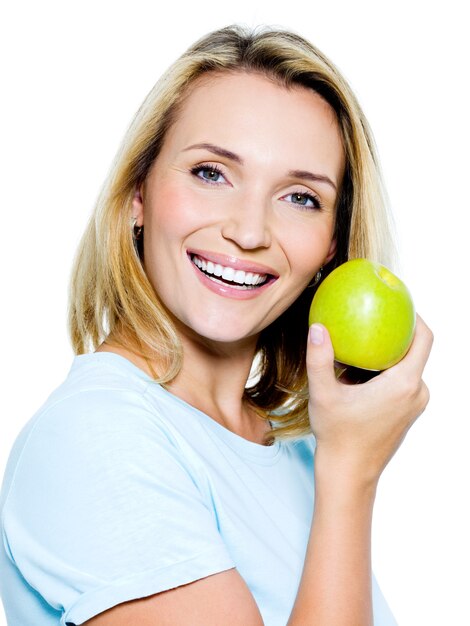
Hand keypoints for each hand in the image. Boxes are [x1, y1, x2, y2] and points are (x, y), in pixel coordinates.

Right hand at [307, 315, 432, 484]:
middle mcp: (417, 393)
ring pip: (408, 367)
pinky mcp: (408, 413)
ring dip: (388, 354)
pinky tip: (361, 370)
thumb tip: (317, 327)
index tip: (398, 302)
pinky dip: (387, 371)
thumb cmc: (338, 436)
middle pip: (416, 350)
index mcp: (404, 384)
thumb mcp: (323, 393)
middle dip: (396, 333)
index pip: (424, 338)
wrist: (349, 474)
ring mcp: (414, 405)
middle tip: (372, 317)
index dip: (416, 315)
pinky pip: (403, 382)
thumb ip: (320, 358)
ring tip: (362, 343)